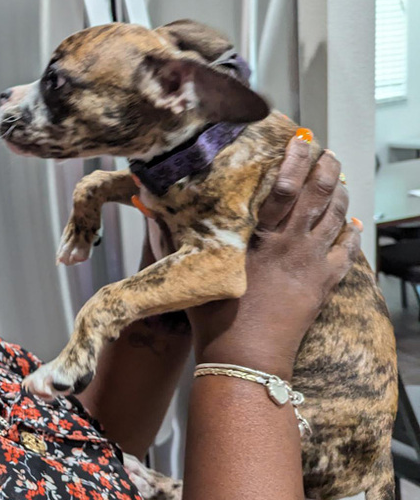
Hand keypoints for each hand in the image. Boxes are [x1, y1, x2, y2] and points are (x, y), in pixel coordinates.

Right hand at [185, 133, 360, 377]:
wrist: (245, 357)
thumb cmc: (212, 315)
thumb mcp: (187, 269)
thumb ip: (168, 233)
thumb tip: (148, 203)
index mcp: (258, 235)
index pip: (284, 185)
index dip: (296, 159)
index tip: (300, 141)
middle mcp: (290, 243)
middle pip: (318, 193)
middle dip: (325, 168)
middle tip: (325, 152)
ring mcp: (311, 262)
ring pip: (335, 216)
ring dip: (339, 194)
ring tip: (337, 179)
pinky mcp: (324, 284)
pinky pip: (346, 250)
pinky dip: (350, 232)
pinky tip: (350, 221)